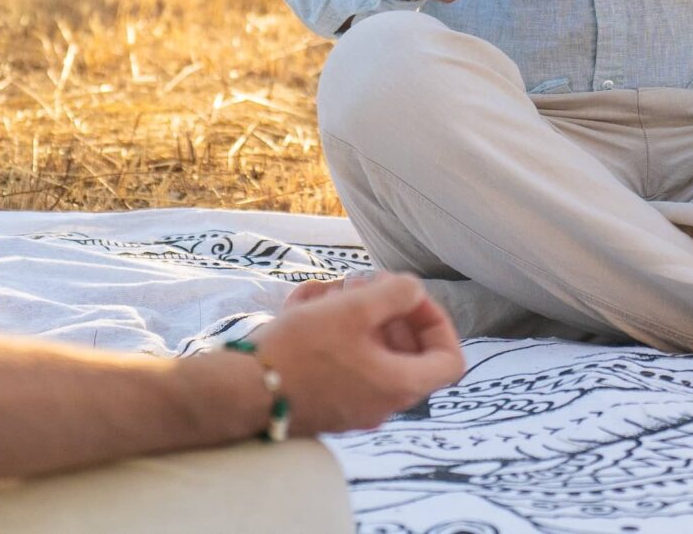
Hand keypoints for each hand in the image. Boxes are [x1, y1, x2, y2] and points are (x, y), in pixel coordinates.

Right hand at [248, 273, 463, 434]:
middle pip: (407, 352)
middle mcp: (383, 404)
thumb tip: (412, 291)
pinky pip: (343, 363)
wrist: (242, 391)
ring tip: (327, 290)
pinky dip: (334, 334)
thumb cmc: (302, 351)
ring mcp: (354, 407)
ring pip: (370, 351)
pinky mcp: (327, 403)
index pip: (450, 360)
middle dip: (388, 310)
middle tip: (362, 284)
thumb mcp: (353, 309)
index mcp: (399, 386)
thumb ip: (395, 293)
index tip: (409, 297)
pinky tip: (305, 307)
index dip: (436, 322)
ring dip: (356, 315)